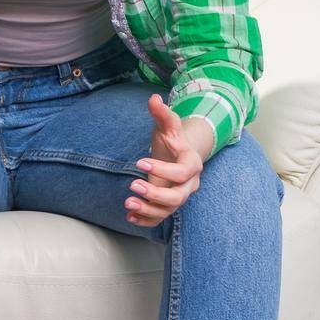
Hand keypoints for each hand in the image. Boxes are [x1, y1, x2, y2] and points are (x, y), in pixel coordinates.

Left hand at [126, 96, 213, 227]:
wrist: (179, 154)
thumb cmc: (173, 140)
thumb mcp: (168, 126)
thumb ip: (162, 114)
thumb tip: (154, 98)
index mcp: (191, 163)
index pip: (183, 171)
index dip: (164, 169)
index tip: (139, 161)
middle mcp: (188, 184)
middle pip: (179, 196)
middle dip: (156, 194)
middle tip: (132, 185)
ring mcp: (178, 195)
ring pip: (169, 210)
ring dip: (148, 210)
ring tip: (128, 204)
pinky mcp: (167, 205)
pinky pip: (160, 218)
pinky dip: (146, 220)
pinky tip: (129, 217)